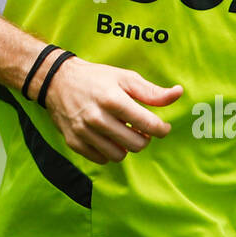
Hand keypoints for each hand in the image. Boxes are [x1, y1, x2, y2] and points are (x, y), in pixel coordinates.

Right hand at [42, 56, 180, 163]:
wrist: (57, 81)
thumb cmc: (96, 78)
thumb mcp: (125, 78)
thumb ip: (152, 92)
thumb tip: (178, 94)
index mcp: (113, 99)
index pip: (149, 125)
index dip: (162, 129)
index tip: (162, 127)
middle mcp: (97, 118)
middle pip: (136, 144)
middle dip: (144, 139)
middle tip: (140, 129)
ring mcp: (84, 132)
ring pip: (119, 155)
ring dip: (125, 146)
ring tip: (122, 132)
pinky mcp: (74, 142)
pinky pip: (101, 159)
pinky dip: (108, 151)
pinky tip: (107, 137)